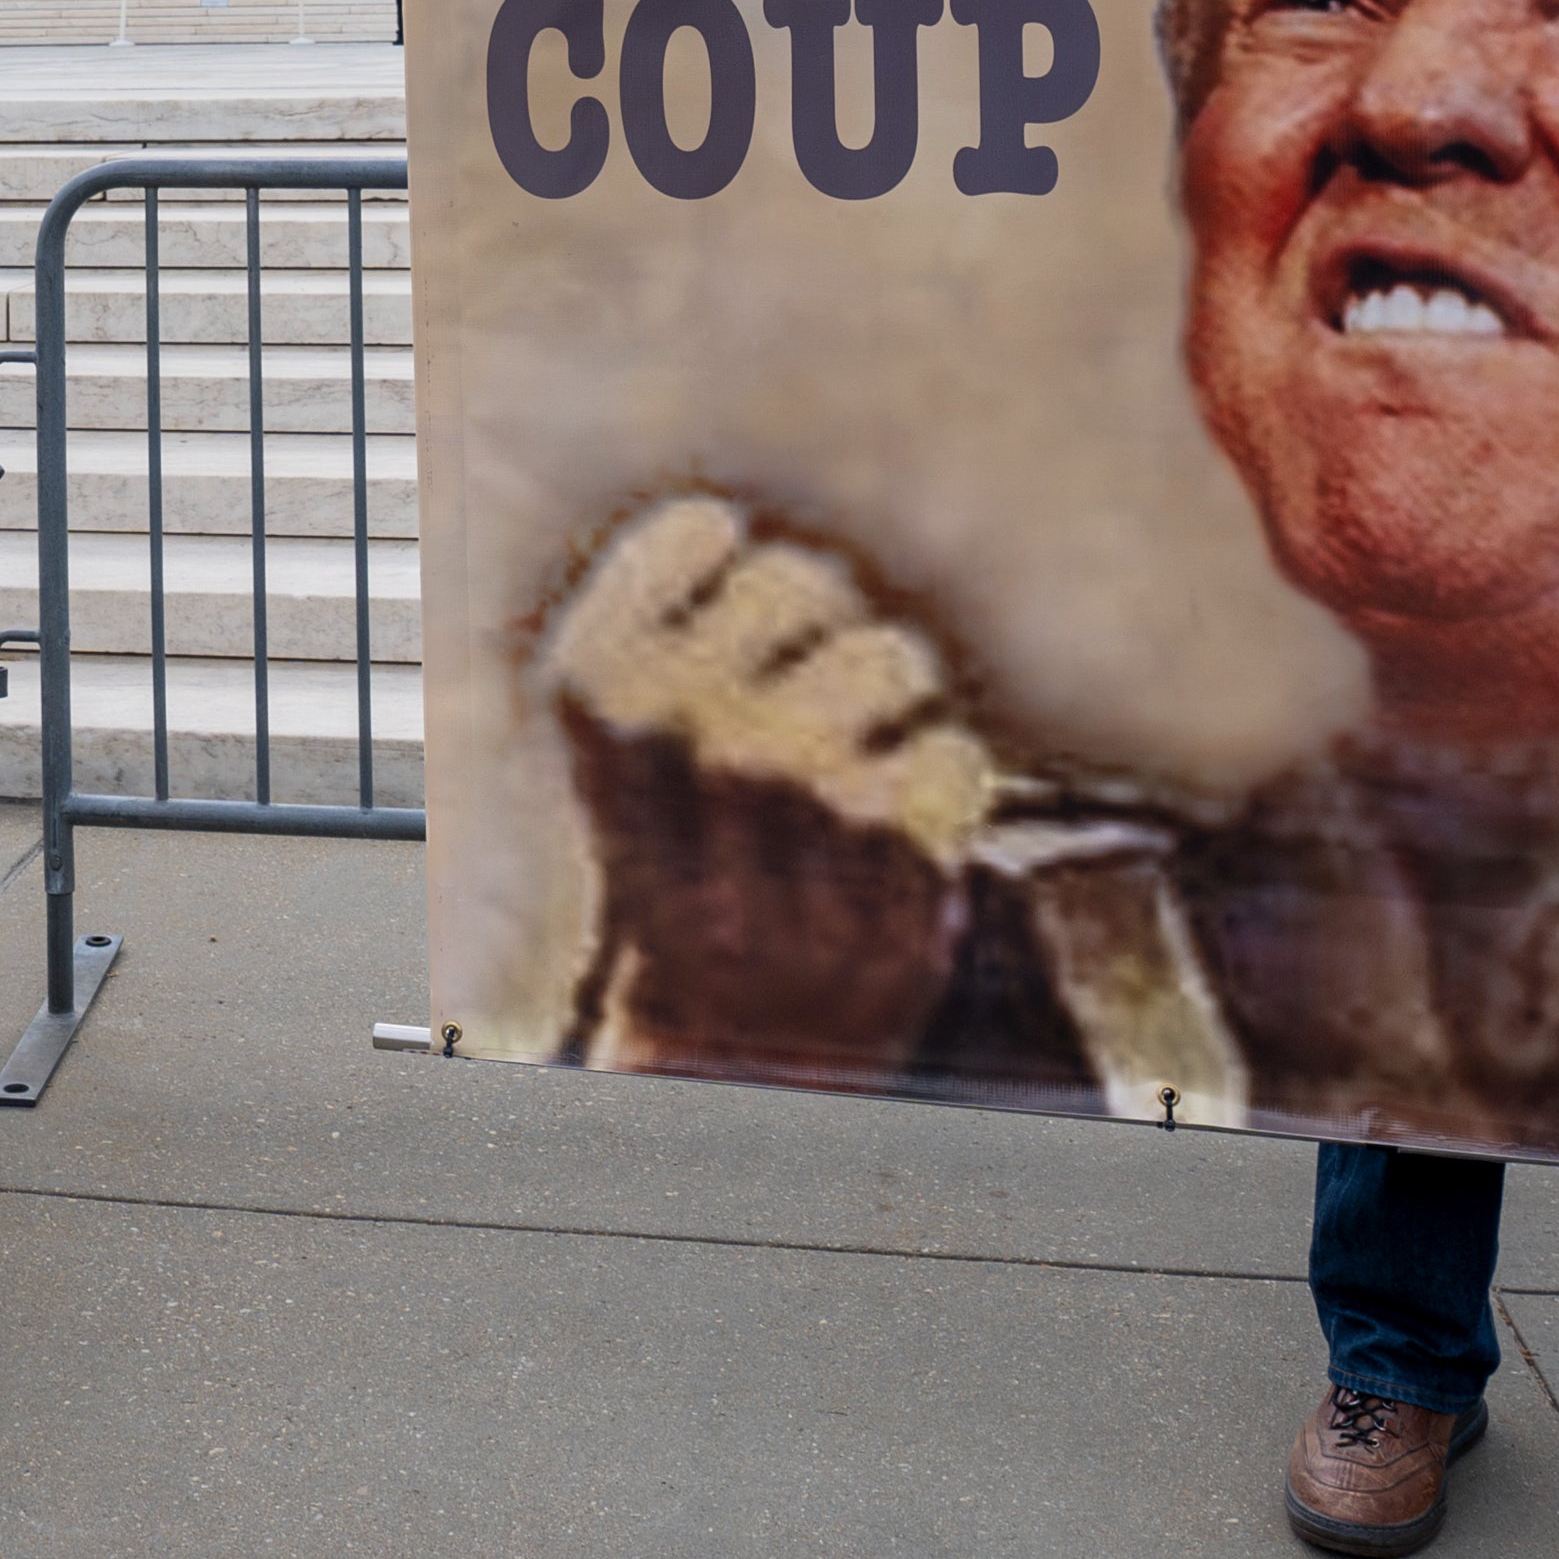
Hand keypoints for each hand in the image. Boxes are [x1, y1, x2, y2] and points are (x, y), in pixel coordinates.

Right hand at [537, 496, 995, 1076]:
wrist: (714, 1041)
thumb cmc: (673, 865)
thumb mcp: (618, 757)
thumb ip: (657, 636)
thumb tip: (729, 517)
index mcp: (604, 702)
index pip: (695, 529)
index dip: (719, 552)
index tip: (714, 603)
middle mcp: (700, 741)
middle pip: (805, 578)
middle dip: (819, 610)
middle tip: (802, 663)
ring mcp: (805, 808)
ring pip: (894, 654)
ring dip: (890, 686)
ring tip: (857, 740)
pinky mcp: (897, 872)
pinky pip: (954, 753)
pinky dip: (941, 776)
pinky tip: (894, 817)